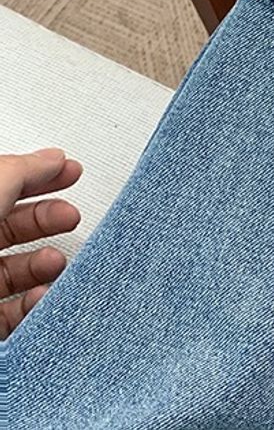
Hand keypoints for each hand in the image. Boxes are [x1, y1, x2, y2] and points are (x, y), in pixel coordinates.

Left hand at [0, 148, 81, 338]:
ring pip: (12, 270)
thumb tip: (51, 159)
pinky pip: (8, 312)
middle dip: (47, 219)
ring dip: (42, 264)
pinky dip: (31, 304)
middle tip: (69, 215)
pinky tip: (39, 295)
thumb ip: (22, 171)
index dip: (38, 174)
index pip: (1, 184)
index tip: (67, 171)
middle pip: (9, 225)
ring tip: (55, 261)